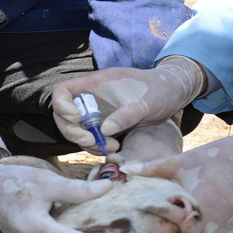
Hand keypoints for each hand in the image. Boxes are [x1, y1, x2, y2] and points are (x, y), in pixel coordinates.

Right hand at [52, 56, 204, 151]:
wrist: (171, 94)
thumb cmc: (158, 90)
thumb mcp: (144, 103)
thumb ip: (125, 115)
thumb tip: (104, 131)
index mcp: (95, 84)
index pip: (62, 91)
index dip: (61, 106)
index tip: (76, 118)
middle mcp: (91, 99)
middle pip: (64, 116)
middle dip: (73, 131)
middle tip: (92, 141)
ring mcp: (97, 112)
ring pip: (76, 130)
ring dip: (87, 142)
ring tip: (111, 147)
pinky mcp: (105, 125)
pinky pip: (91, 138)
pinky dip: (97, 146)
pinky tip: (114, 148)